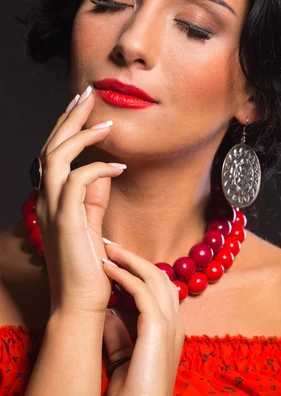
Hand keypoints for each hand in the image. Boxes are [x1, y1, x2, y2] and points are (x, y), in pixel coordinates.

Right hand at [34, 86, 124, 314]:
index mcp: (50, 199)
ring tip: (105, 122)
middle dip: (70, 117)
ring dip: (81, 135)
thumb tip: (103, 171)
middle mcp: (45, 200)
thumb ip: (93, 197)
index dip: (66, 127)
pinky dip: (98, 168)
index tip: (83, 106)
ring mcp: (52, 209)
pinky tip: (119, 166)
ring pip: (57, 157)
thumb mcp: (90, 224)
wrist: (80, 302)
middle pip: (51, 147)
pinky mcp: (66, 220)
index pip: (53, 153)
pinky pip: (78, 181)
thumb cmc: (87, 266)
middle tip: (87, 94)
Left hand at [102, 243, 184, 395]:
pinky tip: (108, 270)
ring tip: (107, 249)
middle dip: (134, 258)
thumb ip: (118, 333)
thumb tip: (107, 309)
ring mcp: (169, 324)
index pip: (158, 288)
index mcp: (169, 328)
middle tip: (110, 246)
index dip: (138, 270)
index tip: (114, 259)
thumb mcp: (122, 357)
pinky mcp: (158, 329)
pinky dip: (125, 276)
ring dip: (129, 260)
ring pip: (154, 277)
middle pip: (159, 276)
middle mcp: (174, 322)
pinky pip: (143, 292)